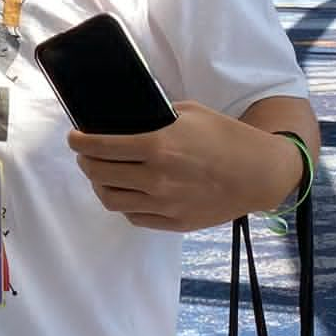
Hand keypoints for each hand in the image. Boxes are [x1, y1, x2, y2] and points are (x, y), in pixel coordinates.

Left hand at [68, 101, 300, 231]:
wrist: (262, 174)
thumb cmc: (227, 137)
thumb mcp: (190, 113)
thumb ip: (155, 117)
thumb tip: (126, 121)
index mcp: (158, 146)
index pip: (100, 147)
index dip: (79, 142)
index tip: (74, 138)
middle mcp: (156, 178)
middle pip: (98, 174)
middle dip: (85, 163)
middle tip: (86, 156)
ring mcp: (164, 204)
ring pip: (111, 200)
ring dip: (100, 185)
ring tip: (103, 175)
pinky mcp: (174, 222)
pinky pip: (134, 216)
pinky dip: (125, 204)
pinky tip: (128, 191)